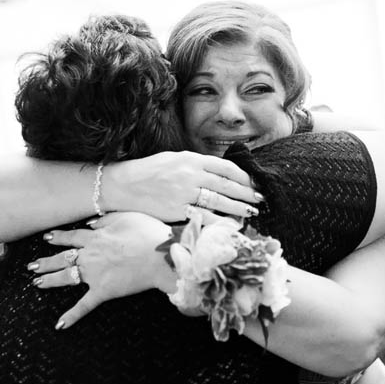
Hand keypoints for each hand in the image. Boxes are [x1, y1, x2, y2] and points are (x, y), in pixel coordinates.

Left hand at [29, 212, 175, 327]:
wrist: (159, 255)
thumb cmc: (148, 233)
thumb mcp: (126, 216)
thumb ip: (106, 219)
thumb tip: (91, 223)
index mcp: (96, 238)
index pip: (72, 237)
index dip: (58, 237)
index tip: (47, 238)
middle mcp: (90, 255)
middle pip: (62, 257)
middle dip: (46, 261)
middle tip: (31, 265)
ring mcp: (94, 274)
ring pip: (66, 277)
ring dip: (50, 280)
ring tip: (37, 283)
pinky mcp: (103, 291)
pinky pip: (84, 305)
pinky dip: (71, 316)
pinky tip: (59, 324)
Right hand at [106, 151, 263, 221]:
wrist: (124, 184)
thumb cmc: (151, 171)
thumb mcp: (175, 159)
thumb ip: (198, 165)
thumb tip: (222, 173)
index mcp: (191, 159)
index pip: (225, 167)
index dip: (243, 176)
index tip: (253, 183)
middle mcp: (190, 175)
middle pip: (227, 185)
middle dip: (247, 193)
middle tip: (260, 200)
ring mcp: (184, 194)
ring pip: (219, 202)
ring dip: (239, 208)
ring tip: (251, 212)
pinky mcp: (177, 211)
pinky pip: (204, 217)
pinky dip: (220, 221)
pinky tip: (230, 224)